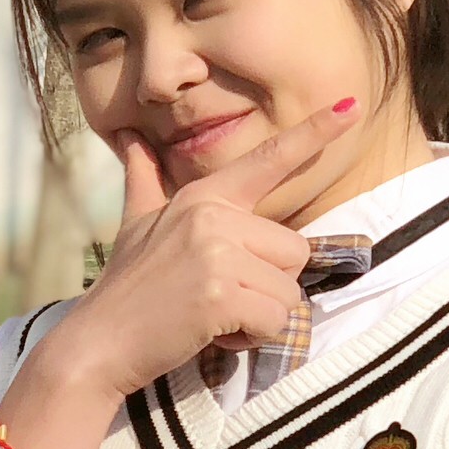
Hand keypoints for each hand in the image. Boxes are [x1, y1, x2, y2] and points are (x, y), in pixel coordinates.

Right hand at [0, 97, 362, 448]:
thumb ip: (145, 179)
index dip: (314, 133)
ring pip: (290, 291)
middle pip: (295, 251)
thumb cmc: (126, 287)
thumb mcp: (135, 223)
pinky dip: (252, 339)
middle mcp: (213, 216)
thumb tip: (131, 138)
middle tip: (220, 298)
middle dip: (268, 285)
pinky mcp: (219, 294)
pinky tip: (213, 334)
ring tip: (214, 316)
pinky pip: (274, 321)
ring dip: (261, 316)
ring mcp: (216, 253)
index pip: (268, 160)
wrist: (97, 342)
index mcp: (204, 197)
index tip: (351, 106)